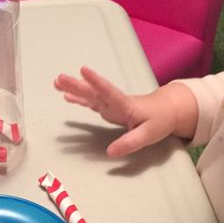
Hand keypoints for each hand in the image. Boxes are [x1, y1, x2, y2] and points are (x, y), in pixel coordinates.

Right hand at [54, 66, 196, 156]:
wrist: (166, 109)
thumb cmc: (159, 121)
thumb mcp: (148, 135)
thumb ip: (130, 143)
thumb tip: (109, 152)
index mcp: (125, 105)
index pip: (109, 92)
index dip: (96, 82)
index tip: (83, 71)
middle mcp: (115, 102)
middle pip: (94, 92)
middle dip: (77, 85)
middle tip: (59, 78)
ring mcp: (110, 104)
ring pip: (90, 94)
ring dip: (74, 88)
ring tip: (57, 82)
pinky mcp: (109, 107)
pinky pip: (90, 101)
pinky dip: (78, 98)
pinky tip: (66, 96)